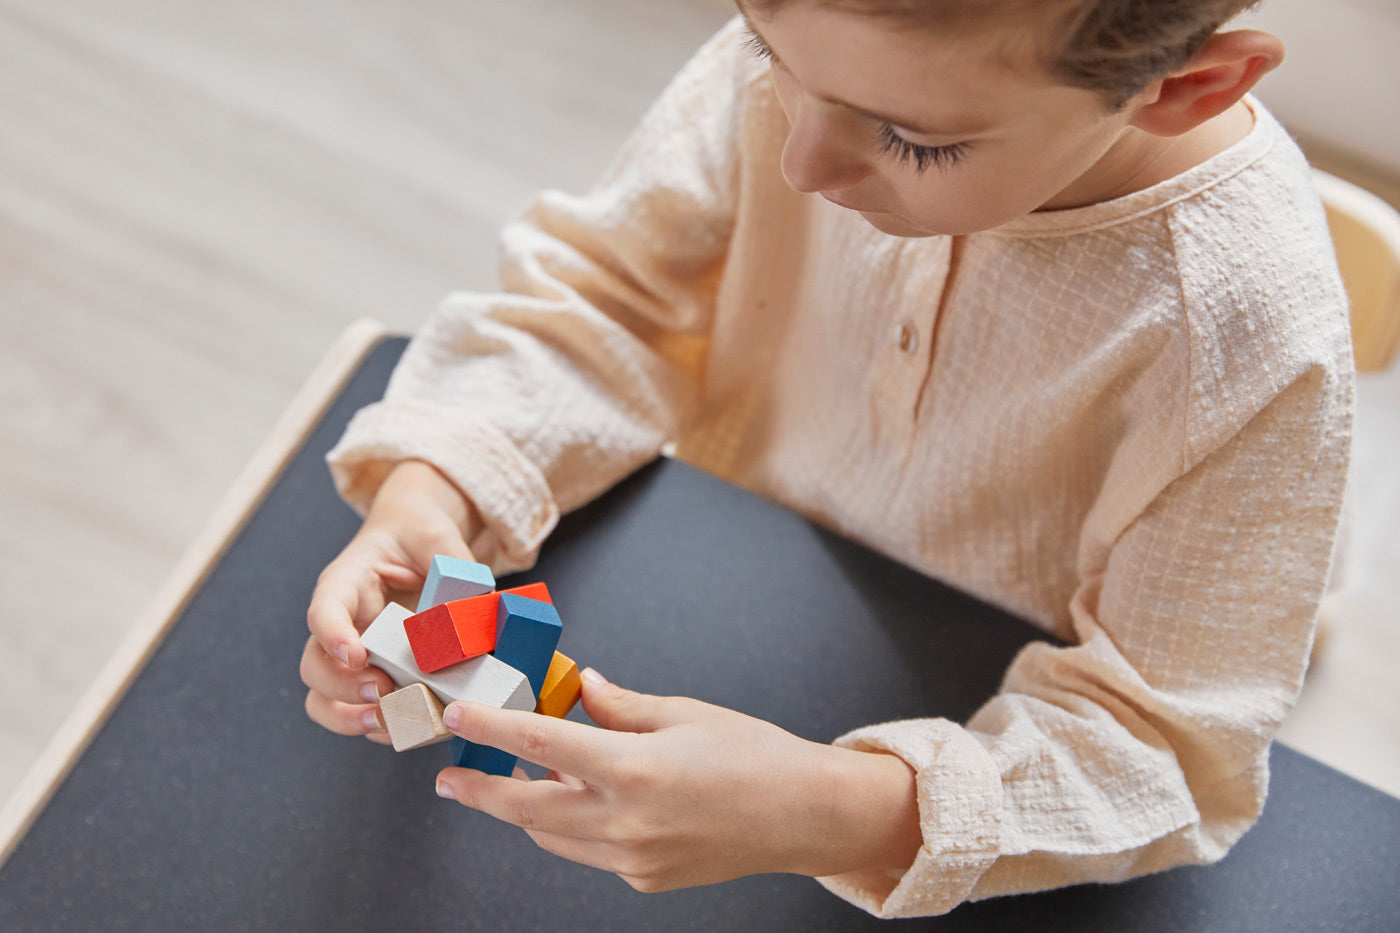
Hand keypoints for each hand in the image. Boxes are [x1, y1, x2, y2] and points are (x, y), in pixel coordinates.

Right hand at [301, 460, 482, 741]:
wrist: (415, 542)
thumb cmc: (418, 535)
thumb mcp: (436, 536)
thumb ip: (449, 564)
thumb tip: (468, 609)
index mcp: (346, 582)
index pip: (325, 610)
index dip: (333, 635)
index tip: (356, 655)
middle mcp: (341, 624)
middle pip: (314, 665)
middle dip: (342, 688)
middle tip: (382, 692)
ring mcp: (352, 656)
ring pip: (324, 698)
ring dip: (350, 718)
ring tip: (388, 723)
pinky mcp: (374, 676)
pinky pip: (362, 711)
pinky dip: (382, 726)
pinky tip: (412, 729)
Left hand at [435, 669, 922, 891]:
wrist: (803, 816)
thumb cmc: (754, 756)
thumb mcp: (684, 714)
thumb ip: (621, 706)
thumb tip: (582, 689)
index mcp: (633, 769)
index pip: (539, 742)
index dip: (491, 727)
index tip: (459, 715)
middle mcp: (625, 822)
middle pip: (525, 808)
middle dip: (480, 792)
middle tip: (451, 778)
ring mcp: (632, 859)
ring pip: (553, 834)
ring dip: (529, 808)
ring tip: (527, 775)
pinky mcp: (644, 879)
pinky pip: (590, 851)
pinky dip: (577, 824)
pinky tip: (591, 798)